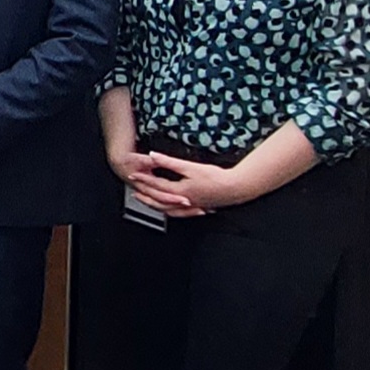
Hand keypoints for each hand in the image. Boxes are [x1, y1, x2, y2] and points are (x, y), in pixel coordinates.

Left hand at [131, 151, 259, 216]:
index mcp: (179, 191)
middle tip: (134, 189)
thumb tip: (153, 156)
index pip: (155, 185)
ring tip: (147, 200)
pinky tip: (169, 208)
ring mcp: (190, 207)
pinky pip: (179, 213)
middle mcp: (183, 202)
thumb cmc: (217, 178)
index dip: (143, 179)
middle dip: (144, 194)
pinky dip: (170, 211)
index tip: (133, 174)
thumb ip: (170, 162)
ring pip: (167, 209)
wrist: (236, 188)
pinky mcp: (198, 208)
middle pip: (158, 200)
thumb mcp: (190, 167)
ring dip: (154, 204)